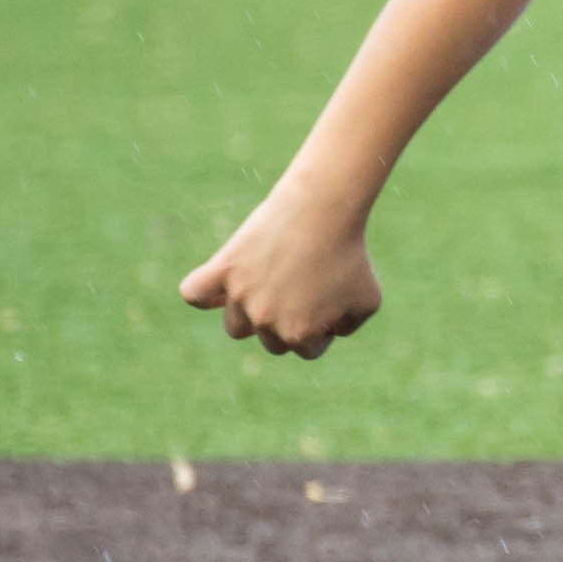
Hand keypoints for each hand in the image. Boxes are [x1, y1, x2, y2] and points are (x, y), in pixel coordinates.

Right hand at [181, 188, 382, 358]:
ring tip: (271, 284)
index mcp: (299, 334)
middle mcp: (265, 321)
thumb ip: (348, 326)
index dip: (320, 327)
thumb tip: (328, 332)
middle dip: (288, 320)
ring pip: (235, 326)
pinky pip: (194, 293)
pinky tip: (222, 282)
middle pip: (270, 341)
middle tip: (304, 286)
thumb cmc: (351, 254)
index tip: (328, 300)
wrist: (325, 211)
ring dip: (251, 313)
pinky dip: (203, 292)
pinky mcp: (222, 270)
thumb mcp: (368, 299)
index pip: (305, 350)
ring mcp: (240, 297)